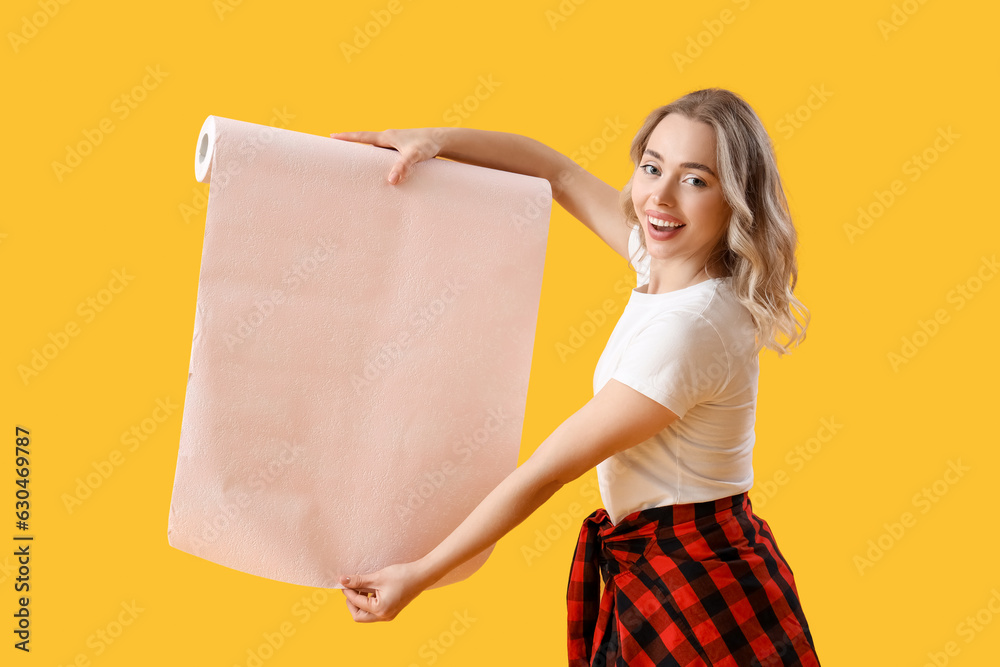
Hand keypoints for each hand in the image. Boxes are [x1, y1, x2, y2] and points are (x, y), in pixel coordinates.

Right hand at [330, 128, 445, 184]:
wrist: (443, 140)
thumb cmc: (428, 145)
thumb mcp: (414, 156)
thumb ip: (403, 167)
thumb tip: (391, 181)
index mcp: (387, 137)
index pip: (362, 136)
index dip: (347, 137)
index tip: (332, 136)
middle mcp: (390, 138)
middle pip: (366, 142)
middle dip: (352, 145)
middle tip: (336, 149)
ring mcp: (396, 144)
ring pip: (376, 150)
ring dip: (365, 154)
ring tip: (353, 163)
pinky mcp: (403, 150)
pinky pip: (386, 155)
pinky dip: (379, 160)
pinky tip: (378, 169)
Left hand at [339, 561, 428, 622]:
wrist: (422, 575)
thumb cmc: (402, 575)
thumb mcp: (378, 577)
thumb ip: (358, 581)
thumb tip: (342, 580)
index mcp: (380, 610)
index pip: (356, 603)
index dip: (347, 592)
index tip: (343, 581)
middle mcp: (384, 616)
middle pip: (359, 616)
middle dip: (352, 602)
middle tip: (350, 588)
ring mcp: (388, 615)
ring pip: (366, 614)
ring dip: (360, 602)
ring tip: (361, 586)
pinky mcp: (391, 610)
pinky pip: (374, 611)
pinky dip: (368, 602)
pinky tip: (370, 589)